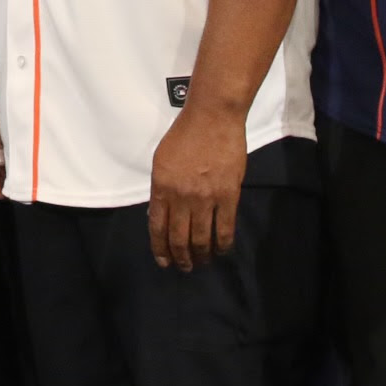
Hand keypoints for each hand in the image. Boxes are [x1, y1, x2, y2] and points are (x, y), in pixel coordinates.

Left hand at [147, 100, 246, 270]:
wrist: (213, 118)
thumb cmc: (184, 135)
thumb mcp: (161, 161)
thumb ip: (161, 188)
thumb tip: (162, 213)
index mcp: (161, 187)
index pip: (157, 227)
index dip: (160, 248)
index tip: (163, 261)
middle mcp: (181, 197)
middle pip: (179, 238)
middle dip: (180, 258)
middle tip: (184, 267)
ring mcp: (206, 198)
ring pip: (201, 238)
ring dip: (201, 255)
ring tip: (202, 263)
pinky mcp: (228, 197)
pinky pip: (225, 229)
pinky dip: (223, 244)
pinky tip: (221, 251)